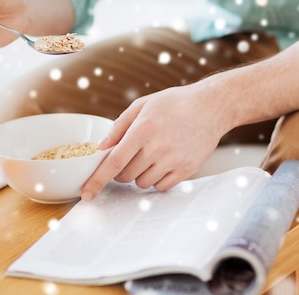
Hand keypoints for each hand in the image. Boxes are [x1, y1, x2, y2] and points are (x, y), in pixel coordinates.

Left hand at [81, 82, 227, 200]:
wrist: (211, 106)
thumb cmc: (174, 103)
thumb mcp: (143, 105)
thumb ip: (119, 126)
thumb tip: (100, 148)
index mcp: (143, 130)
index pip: (114, 162)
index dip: (97, 180)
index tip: (86, 194)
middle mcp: (157, 147)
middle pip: (125, 176)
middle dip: (122, 170)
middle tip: (132, 155)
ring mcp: (173, 160)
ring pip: (142, 183)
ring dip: (140, 175)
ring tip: (151, 155)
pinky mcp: (187, 169)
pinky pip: (161, 187)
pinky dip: (157, 180)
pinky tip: (163, 163)